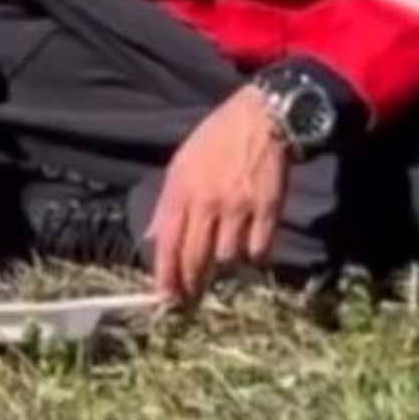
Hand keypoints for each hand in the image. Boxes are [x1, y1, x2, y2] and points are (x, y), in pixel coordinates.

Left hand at [147, 85, 286, 306]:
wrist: (259, 118)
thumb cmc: (216, 139)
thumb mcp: (181, 163)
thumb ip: (166, 203)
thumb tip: (151, 237)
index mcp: (182, 189)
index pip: (167, 242)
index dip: (166, 275)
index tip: (165, 298)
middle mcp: (207, 201)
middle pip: (195, 258)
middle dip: (191, 286)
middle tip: (191, 300)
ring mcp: (238, 207)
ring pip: (227, 259)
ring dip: (225, 267)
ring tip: (225, 261)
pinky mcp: (267, 210)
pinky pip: (258, 250)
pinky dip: (254, 256)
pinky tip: (251, 250)